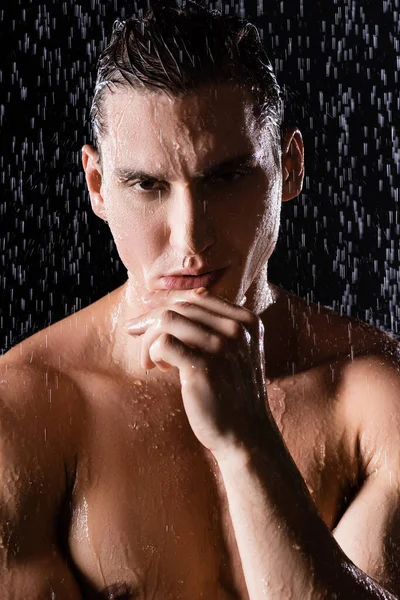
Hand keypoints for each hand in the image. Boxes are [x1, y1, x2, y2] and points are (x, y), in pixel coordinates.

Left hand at [125, 287, 270, 458]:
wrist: (246, 434)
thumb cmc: (233, 393)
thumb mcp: (236, 353)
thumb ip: (215, 328)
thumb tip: (174, 304)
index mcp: (246, 321)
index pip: (198, 298)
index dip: (167, 301)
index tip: (146, 307)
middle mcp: (237, 329)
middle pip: (181, 307)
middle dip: (150, 318)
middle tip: (134, 332)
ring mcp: (221, 347)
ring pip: (168, 320)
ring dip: (149, 338)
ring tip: (150, 360)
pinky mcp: (203, 367)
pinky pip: (163, 343)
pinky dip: (153, 352)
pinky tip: (157, 367)